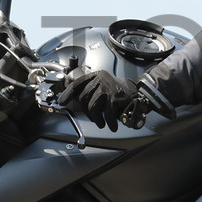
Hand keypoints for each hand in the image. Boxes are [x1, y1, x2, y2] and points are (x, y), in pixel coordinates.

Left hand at [57, 71, 174, 130]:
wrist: (140, 94)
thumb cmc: (121, 93)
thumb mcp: (104, 88)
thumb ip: (91, 92)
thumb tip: (74, 101)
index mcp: (97, 76)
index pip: (77, 83)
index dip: (68, 93)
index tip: (61, 101)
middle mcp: (101, 79)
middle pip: (83, 98)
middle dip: (87, 112)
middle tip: (94, 118)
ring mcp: (108, 88)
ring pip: (92, 107)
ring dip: (97, 119)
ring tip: (102, 123)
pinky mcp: (115, 97)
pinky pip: (105, 114)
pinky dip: (107, 122)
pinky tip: (111, 125)